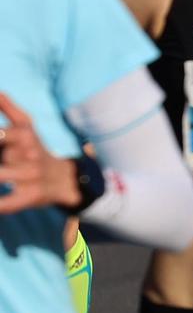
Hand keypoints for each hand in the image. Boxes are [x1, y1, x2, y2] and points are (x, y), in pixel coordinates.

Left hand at [0, 92, 82, 213]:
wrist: (65, 180)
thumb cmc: (35, 151)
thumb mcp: (26, 128)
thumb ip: (8, 109)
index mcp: (24, 136)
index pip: (4, 133)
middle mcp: (28, 154)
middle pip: (4, 154)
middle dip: (1, 156)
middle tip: (1, 157)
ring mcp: (30, 176)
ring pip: (3, 176)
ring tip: (0, 173)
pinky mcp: (31, 196)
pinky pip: (11, 202)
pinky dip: (1, 204)